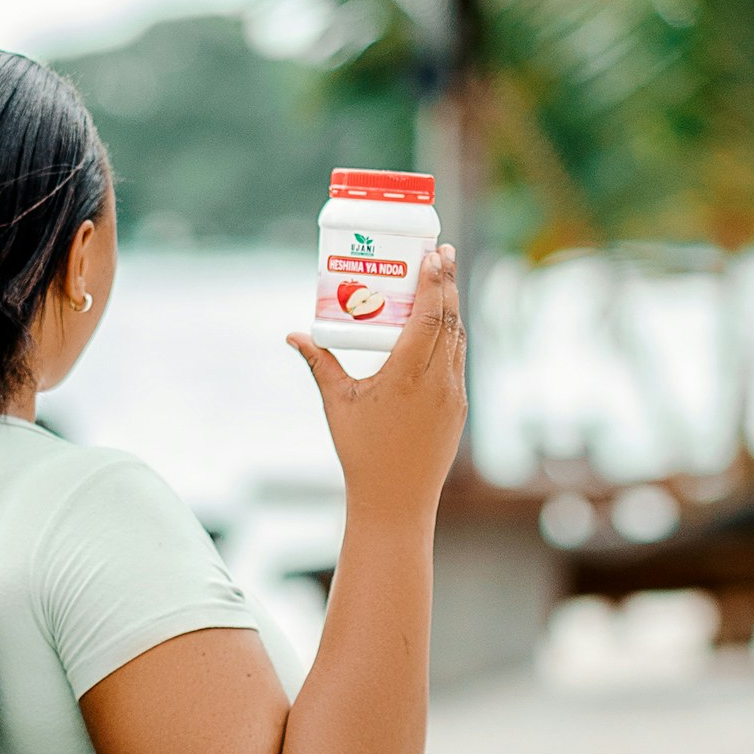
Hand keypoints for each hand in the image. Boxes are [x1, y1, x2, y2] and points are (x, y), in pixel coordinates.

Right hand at [287, 243, 465, 507]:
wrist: (396, 501)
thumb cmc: (361, 452)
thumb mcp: (336, 403)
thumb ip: (319, 364)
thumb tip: (294, 334)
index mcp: (408, 374)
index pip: (431, 315)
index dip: (435, 280)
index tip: (435, 253)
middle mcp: (438, 380)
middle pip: (451, 319)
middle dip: (448, 282)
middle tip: (443, 253)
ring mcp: (453, 395)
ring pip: (459, 339)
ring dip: (453, 307)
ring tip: (443, 281)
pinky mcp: (458, 408)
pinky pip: (458, 361)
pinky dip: (452, 336)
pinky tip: (443, 325)